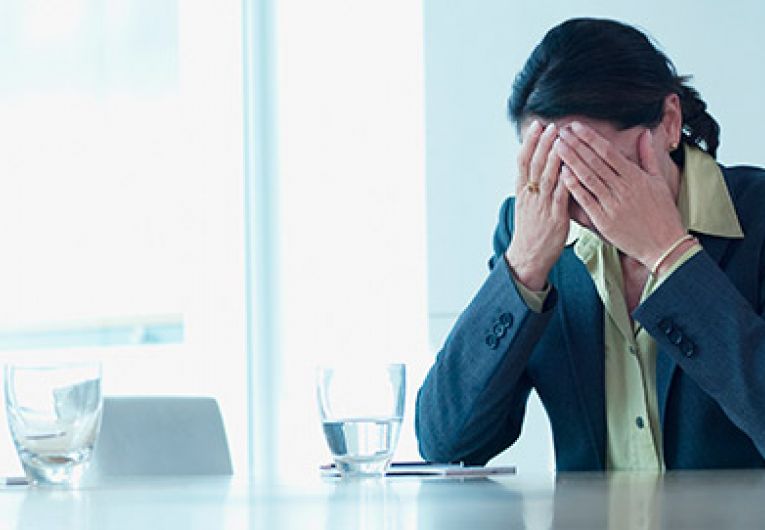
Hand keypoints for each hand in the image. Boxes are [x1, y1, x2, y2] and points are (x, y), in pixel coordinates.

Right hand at [504, 120, 569, 290]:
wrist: (528, 257)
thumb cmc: (532, 231)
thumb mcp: (527, 205)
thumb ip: (534, 186)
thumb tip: (540, 167)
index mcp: (523, 191)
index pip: (524, 161)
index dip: (531, 142)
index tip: (537, 125)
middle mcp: (530, 196)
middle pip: (535, 164)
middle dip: (543, 143)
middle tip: (551, 124)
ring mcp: (542, 206)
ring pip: (547, 176)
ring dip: (554, 156)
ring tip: (561, 138)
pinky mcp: (555, 218)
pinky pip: (560, 196)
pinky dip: (565, 181)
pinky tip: (572, 168)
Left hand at [556, 122, 685, 267]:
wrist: (664, 245)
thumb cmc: (662, 213)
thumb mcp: (658, 181)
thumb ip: (648, 156)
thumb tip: (645, 133)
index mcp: (635, 177)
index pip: (608, 152)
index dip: (590, 138)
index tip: (576, 126)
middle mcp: (623, 188)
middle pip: (595, 162)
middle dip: (576, 145)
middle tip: (560, 131)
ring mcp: (612, 205)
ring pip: (588, 178)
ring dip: (571, 161)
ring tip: (557, 147)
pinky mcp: (604, 221)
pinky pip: (586, 200)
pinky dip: (574, 187)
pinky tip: (562, 174)